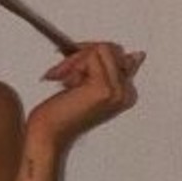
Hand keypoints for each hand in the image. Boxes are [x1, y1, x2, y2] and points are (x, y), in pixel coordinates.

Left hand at [25, 40, 144, 152]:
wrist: (48, 132)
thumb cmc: (60, 113)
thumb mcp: (85, 84)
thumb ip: (105, 68)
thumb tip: (134, 54)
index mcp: (125, 92)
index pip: (117, 54)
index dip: (90, 54)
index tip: (73, 66)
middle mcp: (124, 93)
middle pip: (110, 48)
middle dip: (82, 56)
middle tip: (64, 74)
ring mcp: (116, 91)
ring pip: (100, 49)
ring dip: (76, 61)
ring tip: (66, 81)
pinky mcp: (104, 88)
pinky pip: (92, 55)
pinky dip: (73, 64)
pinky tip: (66, 84)